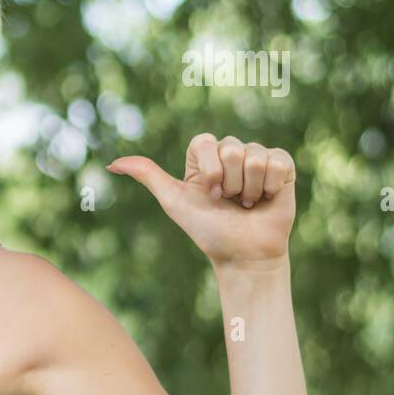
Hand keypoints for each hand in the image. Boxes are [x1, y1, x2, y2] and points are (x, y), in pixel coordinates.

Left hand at [106, 134, 296, 267]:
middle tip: (230, 200)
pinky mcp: (282, 166)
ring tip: (248, 202)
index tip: (209, 192)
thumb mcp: (174, 201)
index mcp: (203, 156)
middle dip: (229, 182)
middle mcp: (230, 152)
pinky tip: (266, 198)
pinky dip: (270, 186)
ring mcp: (257, 157)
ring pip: (254, 156)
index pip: (205, 141)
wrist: (243, 253)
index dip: (207, 170)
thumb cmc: (208, 229)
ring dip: (250, 188)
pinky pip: (277, 161)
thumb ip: (147, 176)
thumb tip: (112, 163)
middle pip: (231, 148)